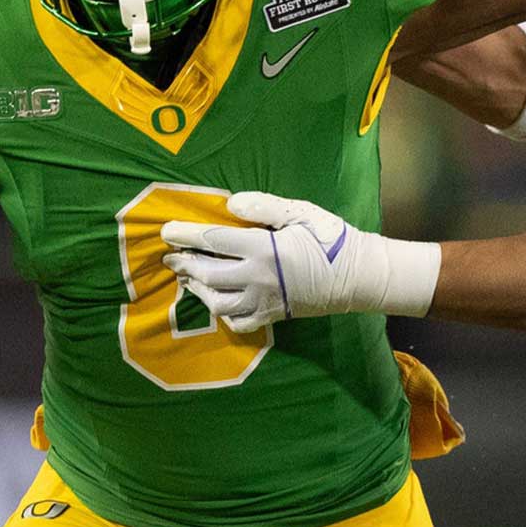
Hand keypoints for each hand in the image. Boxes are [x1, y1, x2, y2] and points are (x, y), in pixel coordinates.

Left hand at [160, 192, 439, 332]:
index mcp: (263, 248)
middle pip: (208, 273)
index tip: (166, 231)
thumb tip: (230, 203)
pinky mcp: (273, 316)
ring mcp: (264, 301)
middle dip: (184, 264)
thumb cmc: (331, 239)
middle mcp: (258, 277)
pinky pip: (238, 322)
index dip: (186, 235)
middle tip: (171, 257)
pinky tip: (218, 302)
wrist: (359, 276)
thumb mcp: (302, 213)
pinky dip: (223, 314)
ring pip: (218, 302)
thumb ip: (265, 206)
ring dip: (198, 289)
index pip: (213, 239)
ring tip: (189, 278)